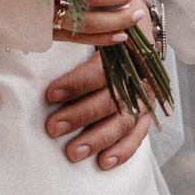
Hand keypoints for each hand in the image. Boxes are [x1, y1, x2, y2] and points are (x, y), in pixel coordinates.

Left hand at [45, 51, 152, 171]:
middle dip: (81, 116)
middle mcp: (139, 78)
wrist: (141, 41)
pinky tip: (104, 162)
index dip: (77, 84)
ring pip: (123, 121)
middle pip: (111, 100)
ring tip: (74, 152)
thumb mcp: (98, 32)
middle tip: (54, 128)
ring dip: (98, 139)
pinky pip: (137, 135)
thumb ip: (78, 41)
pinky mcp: (146, 115)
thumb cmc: (110, 39)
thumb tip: (48, 44)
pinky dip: (122, 150)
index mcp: (125, 53)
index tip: (52, 95)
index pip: (101, 70)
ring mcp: (144, 98)